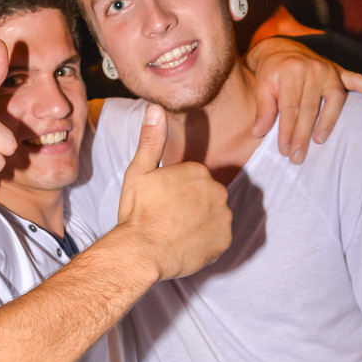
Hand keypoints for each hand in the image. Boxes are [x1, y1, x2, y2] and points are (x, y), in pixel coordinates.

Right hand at [117, 104, 231, 280]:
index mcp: (198, 171)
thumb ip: (151, 139)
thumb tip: (155, 108)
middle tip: (167, 218)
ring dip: (199, 223)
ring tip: (175, 232)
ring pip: (213, 216)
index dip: (175, 192)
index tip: (161, 203)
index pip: (192, 180)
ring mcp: (223, 217)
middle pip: (206, 196)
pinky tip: (185, 244)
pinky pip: (218, 238)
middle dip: (190, 206)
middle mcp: (217, 190)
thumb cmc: (137, 212)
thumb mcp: (138, 171)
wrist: (141, 252)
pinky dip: (205, 241)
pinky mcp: (224, 241)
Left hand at [247, 37, 361, 164]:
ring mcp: (329, 70)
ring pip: (334, 99)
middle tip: (298, 158)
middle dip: (303, 135)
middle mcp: (313, 69)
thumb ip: (263, 110)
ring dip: (329, 121)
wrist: (281, 48)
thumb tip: (258, 132)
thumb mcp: (262, 87)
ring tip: (321, 141)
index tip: (284, 151)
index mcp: (291, 71)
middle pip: (309, 108)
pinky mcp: (340, 72)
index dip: (287, 132)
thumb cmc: (271, 73)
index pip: (290, 108)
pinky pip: (358, 79)